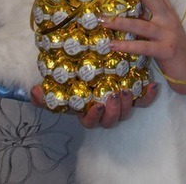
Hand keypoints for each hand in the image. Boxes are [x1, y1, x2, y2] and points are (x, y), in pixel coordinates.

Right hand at [30, 82, 158, 128]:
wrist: (100, 64)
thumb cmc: (77, 79)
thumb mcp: (60, 86)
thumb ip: (45, 93)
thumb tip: (34, 91)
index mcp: (89, 110)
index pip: (90, 122)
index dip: (93, 117)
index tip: (95, 106)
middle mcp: (106, 110)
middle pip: (111, 119)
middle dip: (113, 111)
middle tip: (113, 96)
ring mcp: (121, 102)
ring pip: (127, 111)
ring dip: (127, 104)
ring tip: (126, 90)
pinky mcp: (135, 93)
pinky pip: (144, 100)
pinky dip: (148, 95)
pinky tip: (151, 85)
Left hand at [104, 0, 185, 94]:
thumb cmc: (171, 44)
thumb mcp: (161, 24)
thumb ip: (148, 12)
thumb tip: (125, 0)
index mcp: (166, 8)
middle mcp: (167, 17)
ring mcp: (167, 33)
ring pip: (141, 24)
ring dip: (120, 21)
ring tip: (101, 19)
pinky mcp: (165, 50)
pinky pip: (142, 46)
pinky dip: (127, 45)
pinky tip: (111, 44)